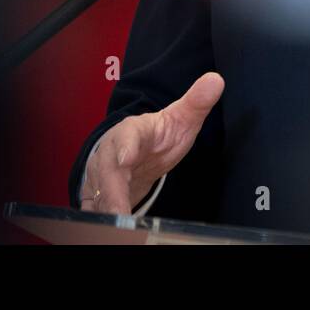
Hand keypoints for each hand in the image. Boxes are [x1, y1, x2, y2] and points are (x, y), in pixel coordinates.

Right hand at [80, 72, 223, 214]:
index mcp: (134, 132)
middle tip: (118, 209)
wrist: (133, 153)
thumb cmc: (156, 137)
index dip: (126, 145)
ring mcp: (103, 176)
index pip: (128, 135)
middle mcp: (113, 153)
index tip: (127, 157)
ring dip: (106, 207)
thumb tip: (215, 81)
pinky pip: (94, 208)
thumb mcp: (178, 119)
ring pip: (98, 192)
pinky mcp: (98, 195)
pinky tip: (111, 228)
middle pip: (108, 171)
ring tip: (118, 222)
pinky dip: (99, 218)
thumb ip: (196, 103)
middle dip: (112, 190)